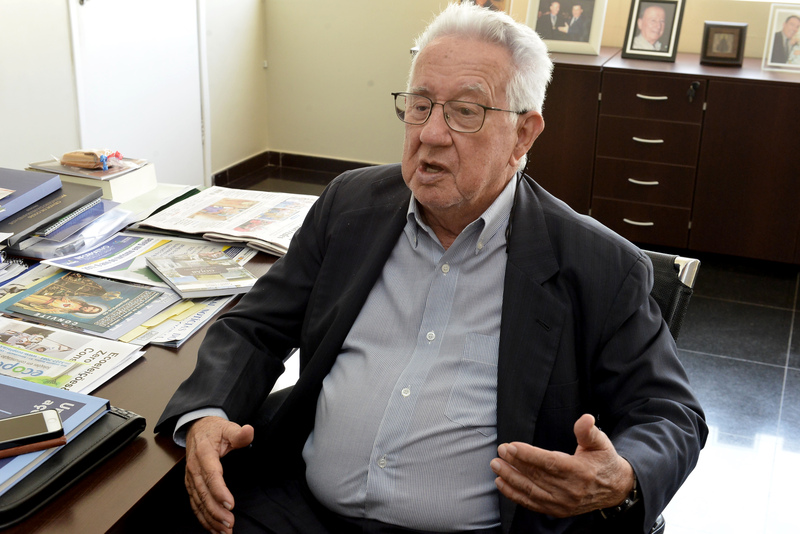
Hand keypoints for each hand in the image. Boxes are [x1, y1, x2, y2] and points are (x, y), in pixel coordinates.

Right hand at [184, 416, 253, 532]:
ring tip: (224, 531)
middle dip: (216, 511)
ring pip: (198, 502)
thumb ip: (239, 433)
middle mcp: (194, 468)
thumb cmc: (214, 430)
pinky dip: (203, 518)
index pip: (211, 474)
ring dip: (210, 518)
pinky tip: (213, 529)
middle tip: (230, 523)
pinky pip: (195, 504)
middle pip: (204, 493)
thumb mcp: (228, 427)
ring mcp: (191, 478)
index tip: (231, 503)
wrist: (197, 429)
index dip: (219, 490)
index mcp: (204, 453)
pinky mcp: (191, 485)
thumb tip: (249, 431)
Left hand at [490, 414, 633, 517]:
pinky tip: (502, 483)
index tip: (511, 446)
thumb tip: (586, 419)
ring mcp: (563, 503)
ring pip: (531, 490)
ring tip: (496, 465)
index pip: (549, 463)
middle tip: (500, 451)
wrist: (615, 489)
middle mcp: (570, 490)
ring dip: (510, 478)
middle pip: (537, 476)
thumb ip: (589, 431)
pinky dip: (515, 494)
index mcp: (580, 471)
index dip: (528, 455)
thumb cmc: (604, 461)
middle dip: (515, 463)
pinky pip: (532, 503)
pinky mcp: (557, 510)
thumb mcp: (600, 442)